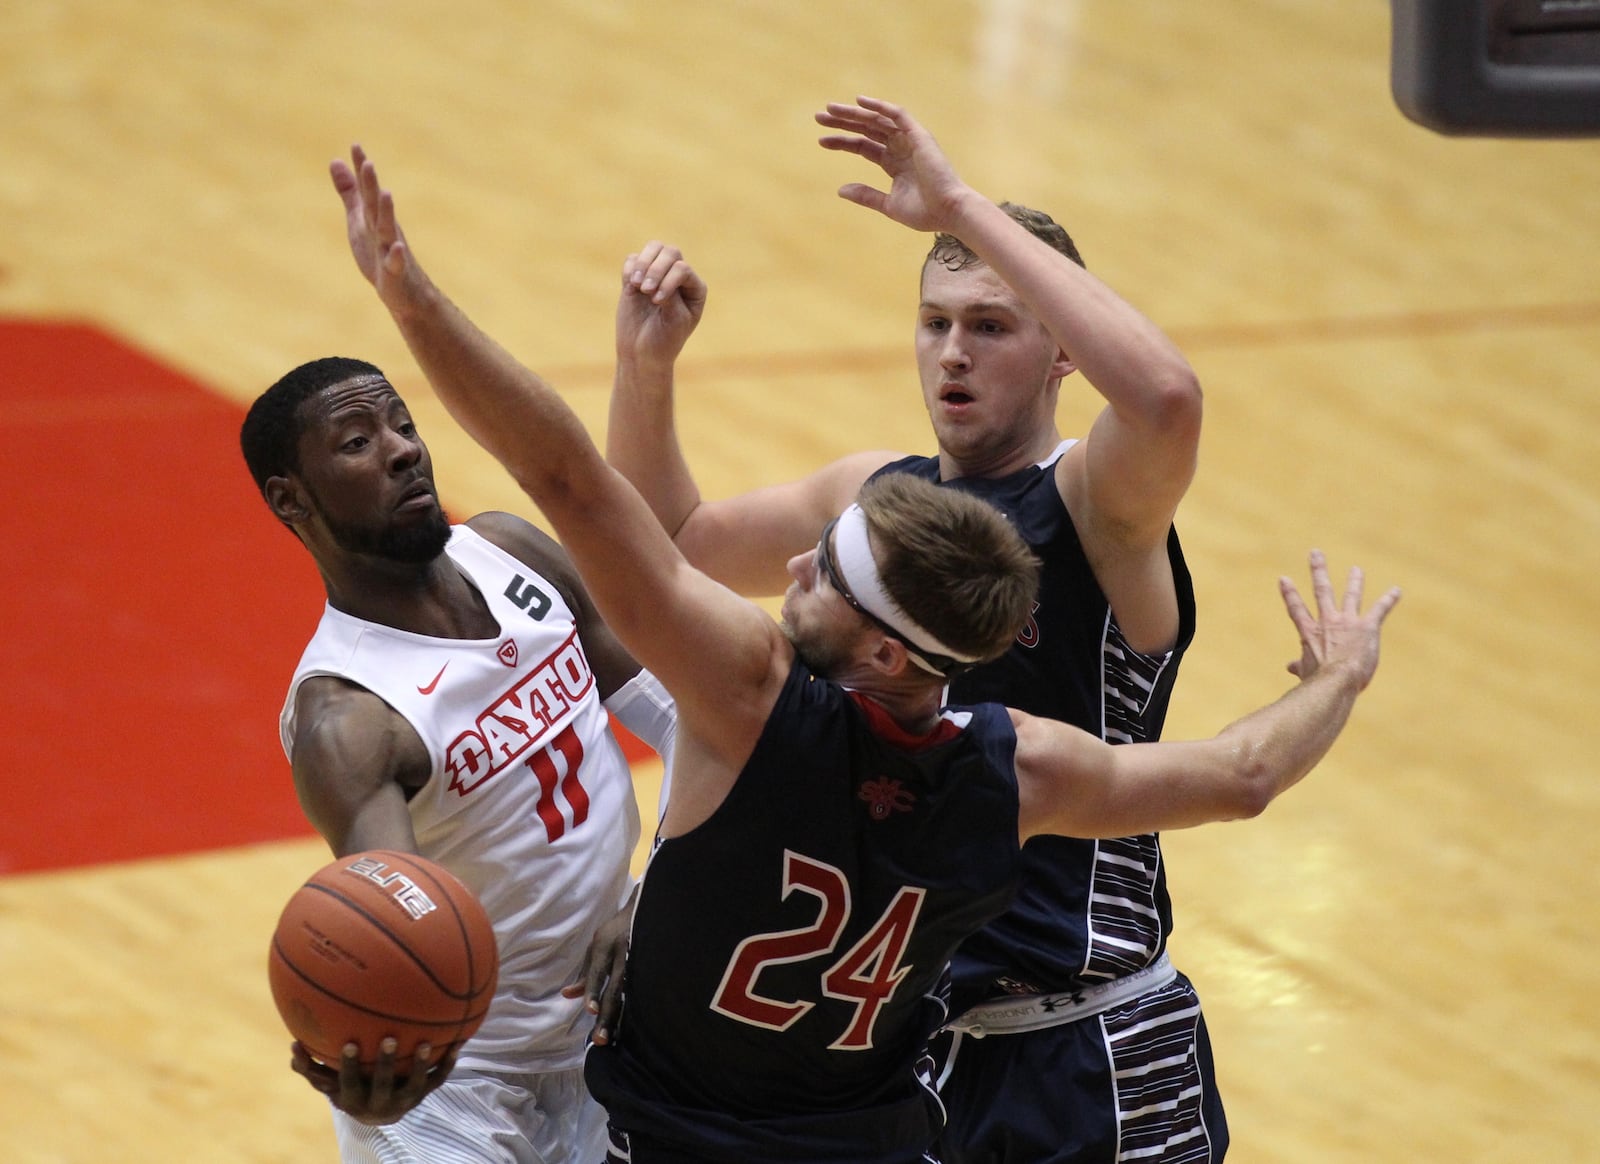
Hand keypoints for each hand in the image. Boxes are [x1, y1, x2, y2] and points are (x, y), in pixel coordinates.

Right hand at [290, 1038, 457, 1125]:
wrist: (380, 1112)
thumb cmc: (350, 1086)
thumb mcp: (329, 1082)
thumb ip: (310, 1067)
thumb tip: (293, 1044)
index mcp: (355, 1099)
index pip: (349, 1084)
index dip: (349, 1068)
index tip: (349, 1045)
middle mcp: (380, 1103)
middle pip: (382, 1086)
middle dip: (384, 1065)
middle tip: (387, 1039)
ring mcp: (404, 1100)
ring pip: (414, 1085)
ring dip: (419, 1064)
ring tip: (425, 1042)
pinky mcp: (424, 1094)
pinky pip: (438, 1080)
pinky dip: (448, 1063)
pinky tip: (457, 1043)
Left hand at [329, 145, 430, 315]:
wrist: (404, 293)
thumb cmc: (379, 254)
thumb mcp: (359, 219)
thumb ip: (349, 192)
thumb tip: (335, 161)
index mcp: (373, 217)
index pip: (366, 190)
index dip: (362, 170)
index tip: (356, 146)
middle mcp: (384, 229)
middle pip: (376, 205)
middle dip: (372, 185)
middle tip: (368, 163)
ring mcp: (390, 250)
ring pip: (387, 229)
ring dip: (387, 212)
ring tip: (385, 193)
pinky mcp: (394, 273)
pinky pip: (396, 263)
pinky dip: (396, 255)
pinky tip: (397, 246)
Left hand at [559, 886, 636, 1045]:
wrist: (648, 906)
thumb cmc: (617, 931)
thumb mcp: (597, 946)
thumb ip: (585, 973)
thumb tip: (566, 995)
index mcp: (606, 945)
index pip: (598, 972)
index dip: (594, 991)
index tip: (590, 1011)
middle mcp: (623, 951)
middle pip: (615, 987)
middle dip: (607, 1013)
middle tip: (600, 1038)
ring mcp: (642, 957)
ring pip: (632, 991)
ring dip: (622, 1016)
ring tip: (615, 1036)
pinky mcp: (655, 962)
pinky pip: (647, 988)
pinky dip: (641, 1007)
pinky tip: (638, 1026)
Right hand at [617, 241, 705, 367]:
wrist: (642, 355)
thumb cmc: (664, 341)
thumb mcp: (674, 321)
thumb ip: (671, 296)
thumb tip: (655, 273)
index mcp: (695, 288)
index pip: (683, 269)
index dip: (669, 280)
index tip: (657, 301)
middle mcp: (679, 278)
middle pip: (670, 253)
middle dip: (656, 268)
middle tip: (644, 289)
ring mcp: (658, 275)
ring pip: (654, 248)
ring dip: (643, 262)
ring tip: (635, 284)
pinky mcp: (637, 278)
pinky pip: (633, 259)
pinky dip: (630, 267)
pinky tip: (629, 285)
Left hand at [816, 96, 969, 232]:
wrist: (949, 211)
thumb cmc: (925, 212)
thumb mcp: (888, 205)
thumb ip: (866, 195)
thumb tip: (840, 190)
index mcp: (894, 164)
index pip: (863, 146)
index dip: (842, 142)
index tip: (821, 140)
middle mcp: (900, 148)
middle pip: (867, 129)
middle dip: (843, 122)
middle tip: (819, 117)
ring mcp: (910, 140)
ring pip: (877, 120)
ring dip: (854, 112)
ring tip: (830, 109)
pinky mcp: (919, 136)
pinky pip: (898, 115)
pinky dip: (880, 107)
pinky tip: (859, 102)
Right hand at [1279, 549, 1401, 689]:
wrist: (1337, 680)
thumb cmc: (1318, 681)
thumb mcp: (1306, 672)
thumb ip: (1300, 666)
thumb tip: (1290, 667)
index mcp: (1310, 633)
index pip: (1296, 609)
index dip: (1289, 593)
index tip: (1284, 578)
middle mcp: (1327, 621)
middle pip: (1322, 590)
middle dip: (1318, 570)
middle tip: (1316, 553)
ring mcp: (1347, 621)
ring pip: (1351, 595)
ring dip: (1355, 581)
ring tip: (1357, 570)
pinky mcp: (1367, 626)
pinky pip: (1379, 609)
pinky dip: (1389, 599)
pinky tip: (1396, 591)